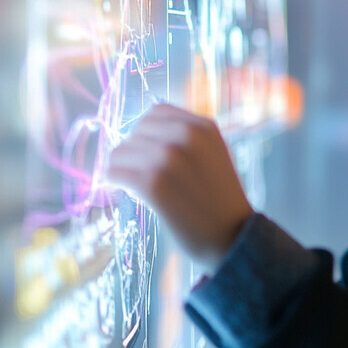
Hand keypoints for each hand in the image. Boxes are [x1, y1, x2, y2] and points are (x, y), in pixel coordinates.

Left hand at [108, 103, 253, 266]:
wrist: (233, 236)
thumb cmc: (220, 199)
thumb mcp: (214, 155)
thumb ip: (188, 139)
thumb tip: (144, 134)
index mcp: (204, 126)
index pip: (157, 112)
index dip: (146, 132)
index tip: (146, 151)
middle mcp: (187, 136)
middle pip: (136, 131)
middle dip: (133, 151)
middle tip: (138, 172)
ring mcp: (169, 158)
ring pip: (120, 152)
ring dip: (120, 168)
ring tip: (131, 184)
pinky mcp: (153, 184)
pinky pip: (114, 173)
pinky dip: (113, 182)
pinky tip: (124, 192)